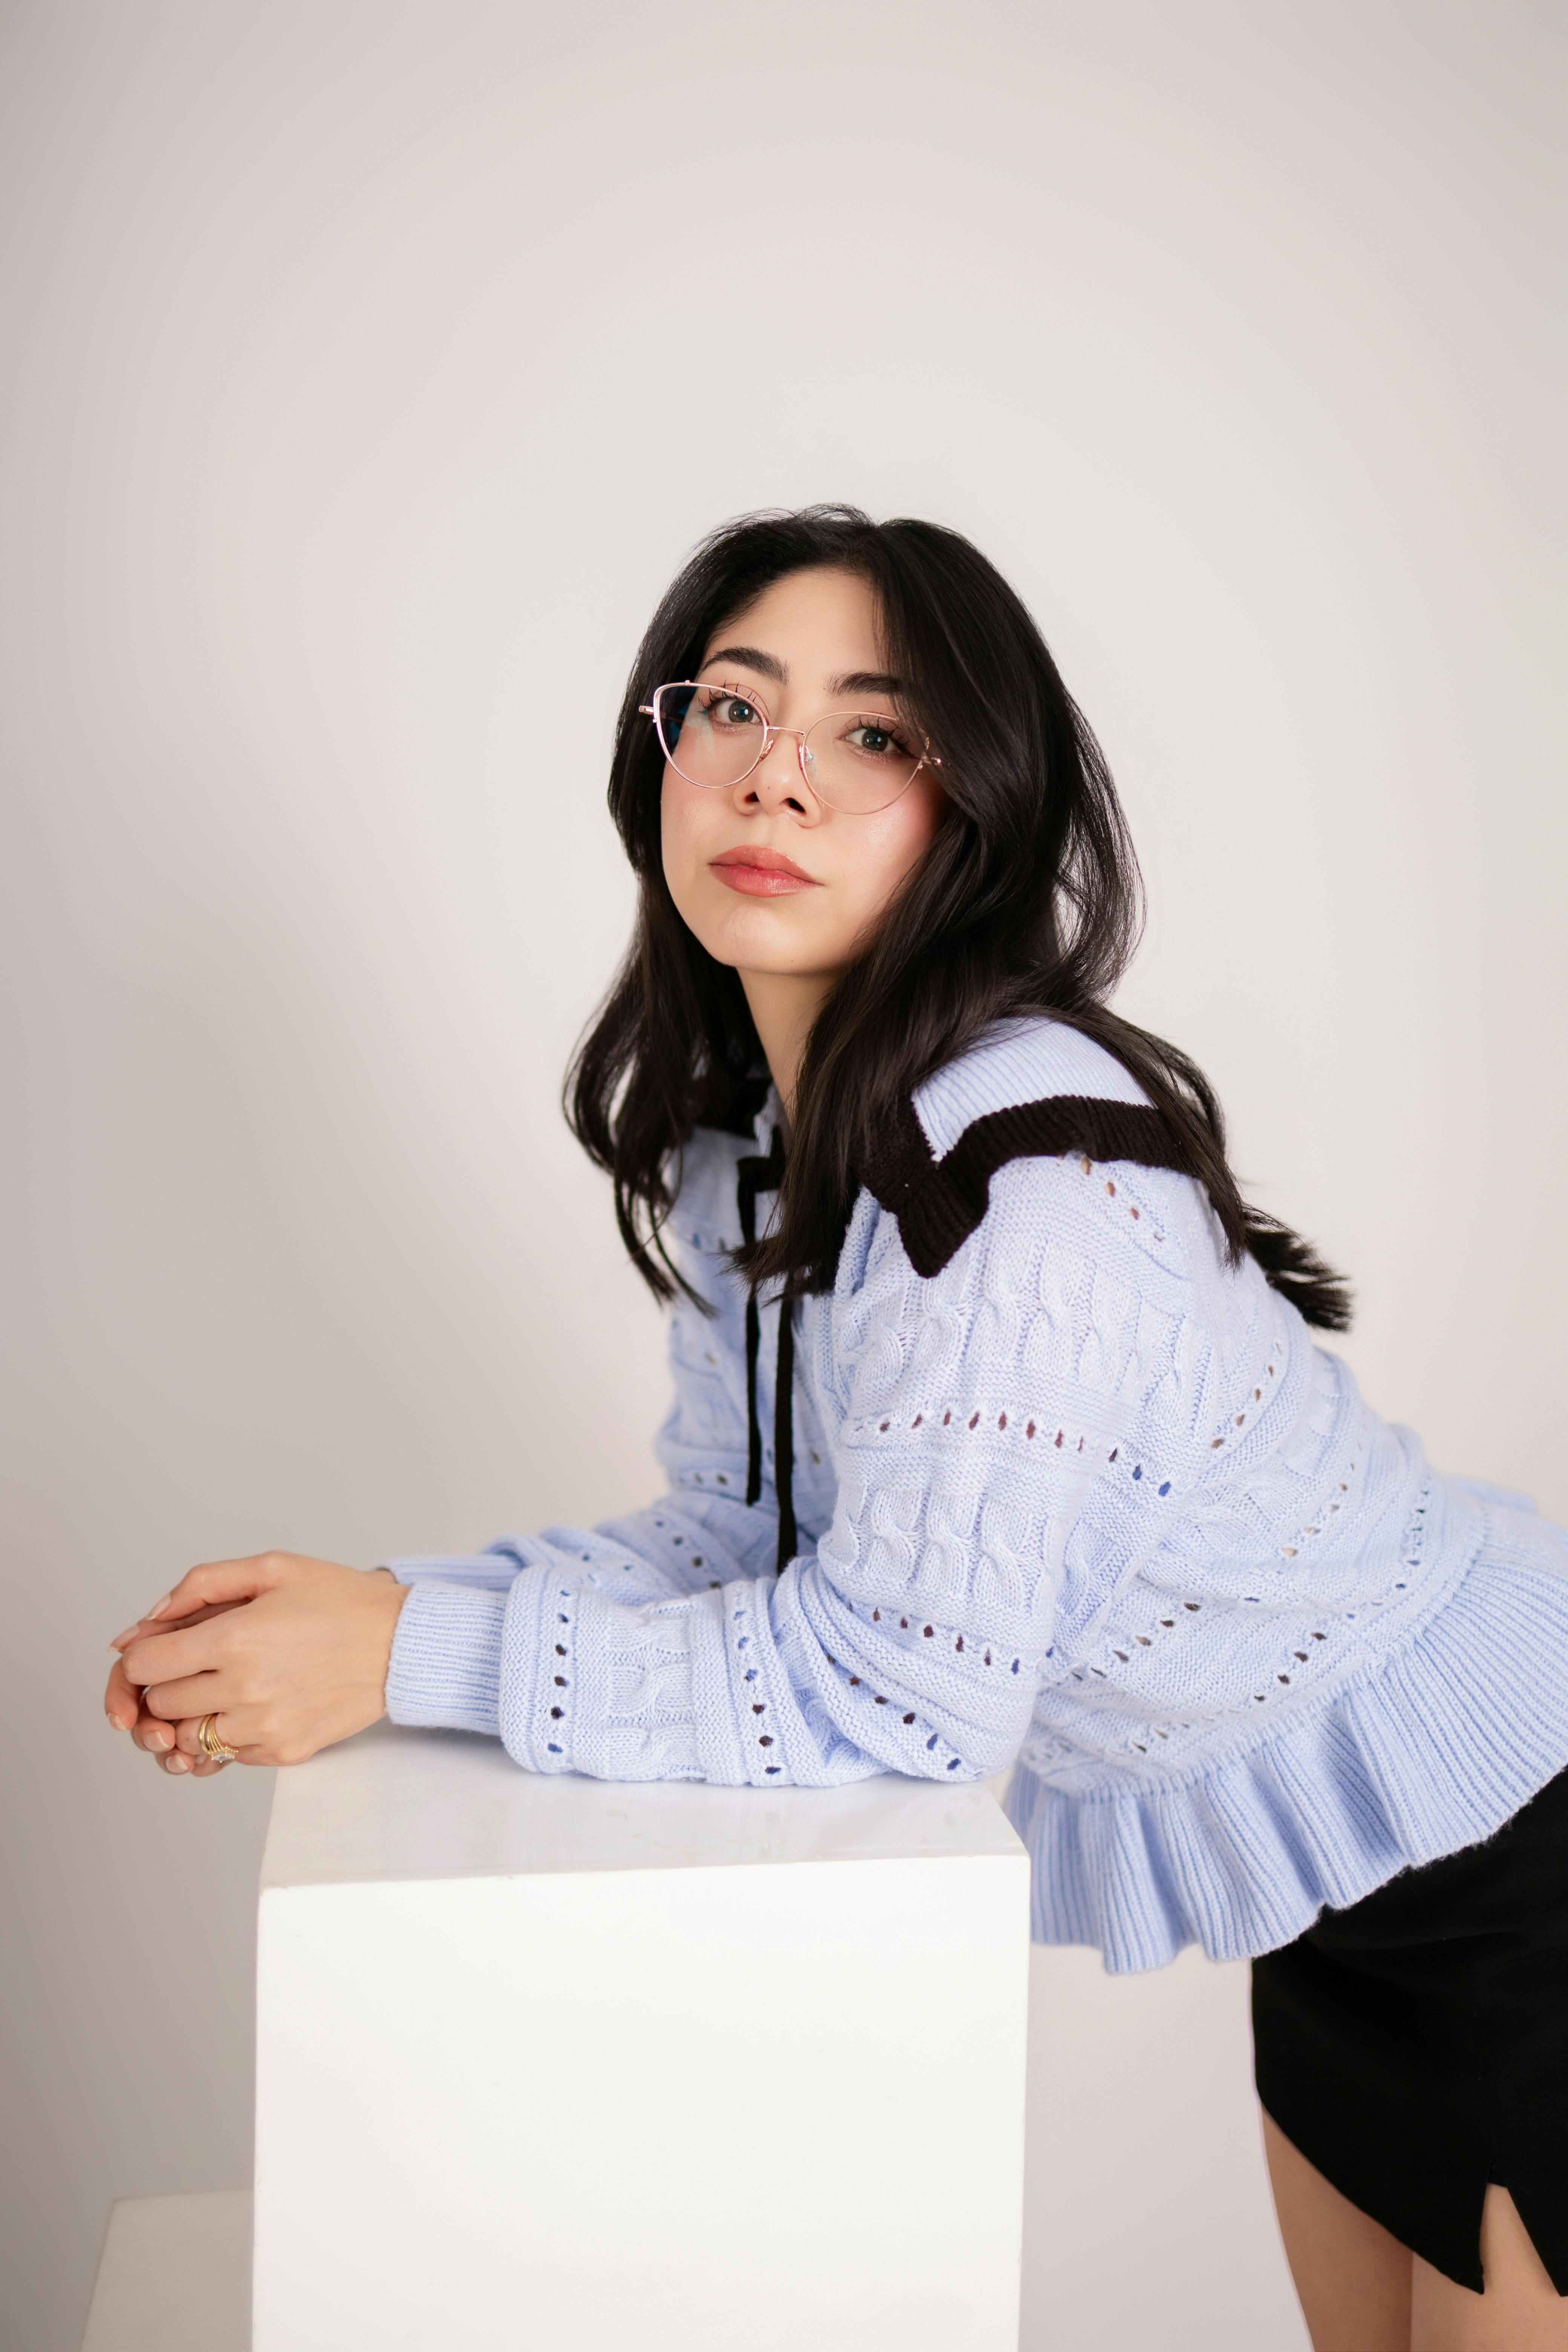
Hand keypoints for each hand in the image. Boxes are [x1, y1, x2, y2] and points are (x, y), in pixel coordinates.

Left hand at [105, 1554, 408, 1772]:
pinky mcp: (283, 1753)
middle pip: (159, 1704)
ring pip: (187, 1736)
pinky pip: (226, 1755)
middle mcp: (245, 1689)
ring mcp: (264, 1727)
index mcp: (236, 1638)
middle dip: (169, 1681)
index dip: (142, 1655)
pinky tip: (259, 1702)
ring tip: (230, 1684)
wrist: (402, 1643)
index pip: (142, 1666)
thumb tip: (142, 1626)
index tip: (163, 1649)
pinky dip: (230, 1732)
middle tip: (202, 1662)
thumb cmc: (340, 1600)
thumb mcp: (272, 1567)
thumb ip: (201, 1585)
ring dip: (197, 1712)